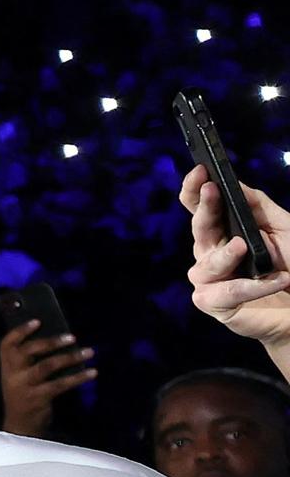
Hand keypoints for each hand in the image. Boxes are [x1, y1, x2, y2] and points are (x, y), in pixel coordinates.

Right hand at [0, 324, 93, 438]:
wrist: (20, 425)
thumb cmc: (25, 393)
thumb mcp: (21, 375)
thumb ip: (32, 359)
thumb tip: (59, 338)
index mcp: (7, 365)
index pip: (7, 344)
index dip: (20, 331)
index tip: (37, 321)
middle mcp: (12, 374)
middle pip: (28, 352)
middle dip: (50, 342)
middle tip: (72, 337)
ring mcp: (23, 387)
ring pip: (46, 366)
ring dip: (70, 357)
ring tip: (89, 352)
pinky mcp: (37, 399)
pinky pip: (60, 385)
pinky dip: (78, 377)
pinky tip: (92, 372)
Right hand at [182, 163, 289, 365]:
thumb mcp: (284, 228)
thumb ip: (259, 207)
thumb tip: (236, 184)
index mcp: (224, 232)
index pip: (200, 209)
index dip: (194, 190)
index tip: (200, 170)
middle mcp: (212, 254)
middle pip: (198, 230)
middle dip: (204, 209)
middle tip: (211, 192)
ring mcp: (211, 281)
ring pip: (204, 265)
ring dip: (224, 255)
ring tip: (244, 247)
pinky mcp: (217, 306)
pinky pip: (222, 293)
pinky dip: (251, 287)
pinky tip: (276, 280)